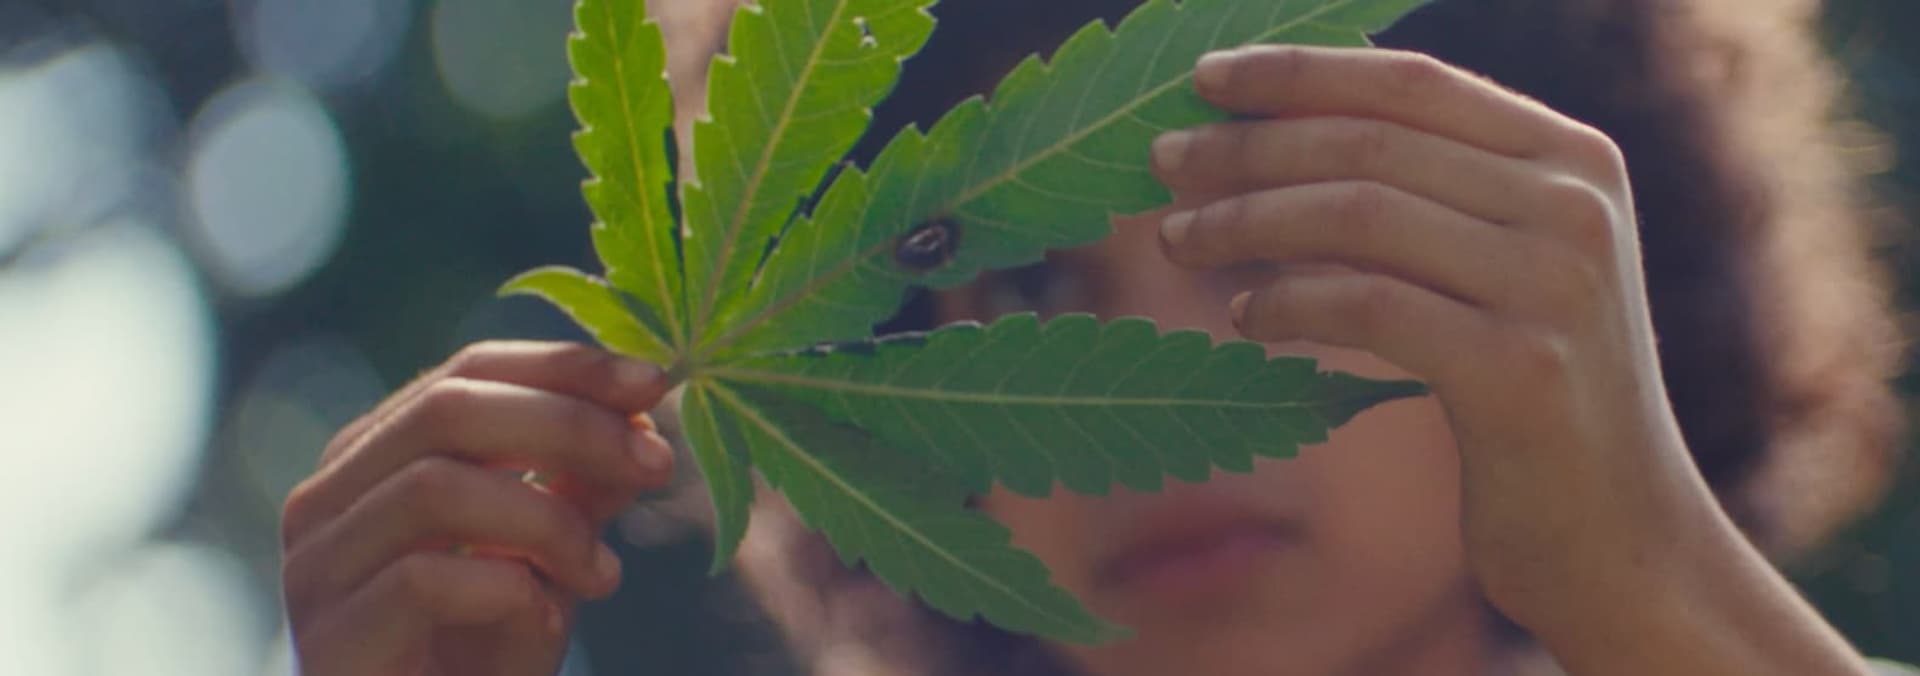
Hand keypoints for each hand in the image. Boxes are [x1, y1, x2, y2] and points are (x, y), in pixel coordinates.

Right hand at [280, 341, 675, 674]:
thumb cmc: (482, 656)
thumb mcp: (549, 559)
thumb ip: (581, 488)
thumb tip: (643, 414)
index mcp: (375, 458)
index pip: (466, 371)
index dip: (564, 367)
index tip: (653, 380)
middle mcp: (329, 498)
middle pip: (448, 410)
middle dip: (570, 426)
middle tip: (655, 463)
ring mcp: (316, 567)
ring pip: (435, 488)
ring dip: (547, 520)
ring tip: (603, 575)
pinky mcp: (328, 638)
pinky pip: (422, 579)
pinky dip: (505, 588)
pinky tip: (545, 621)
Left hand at [1150, 45, 1866, 673]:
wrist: (1623, 538)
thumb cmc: (1535, 397)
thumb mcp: (1509, 268)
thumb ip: (1435, 192)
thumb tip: (1279, 127)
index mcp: (1574, 158)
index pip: (1411, 82)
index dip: (1299, 73)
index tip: (1205, 81)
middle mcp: (1575, 205)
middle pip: (1371, 144)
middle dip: (1249, 147)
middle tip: (1161, 162)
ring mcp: (1556, 286)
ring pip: (1359, 214)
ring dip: (1246, 221)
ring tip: (1177, 239)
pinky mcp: (1521, 371)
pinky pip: (1368, 305)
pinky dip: (1289, 302)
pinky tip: (1243, 318)